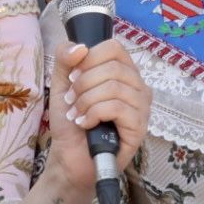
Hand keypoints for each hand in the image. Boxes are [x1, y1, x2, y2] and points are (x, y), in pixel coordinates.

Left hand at [45, 40, 149, 192]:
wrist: (69, 156)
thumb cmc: (71, 120)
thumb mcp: (62, 83)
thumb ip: (65, 59)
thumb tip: (81, 47)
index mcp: (123, 71)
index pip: (114, 47)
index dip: (90, 59)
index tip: (73, 77)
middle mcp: (138, 86)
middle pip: (113, 67)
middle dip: (84, 84)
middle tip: (72, 100)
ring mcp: (142, 107)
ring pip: (114, 87)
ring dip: (86, 101)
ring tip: (77, 114)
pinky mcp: (139, 127)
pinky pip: (117, 108)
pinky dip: (94, 114)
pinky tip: (86, 124)